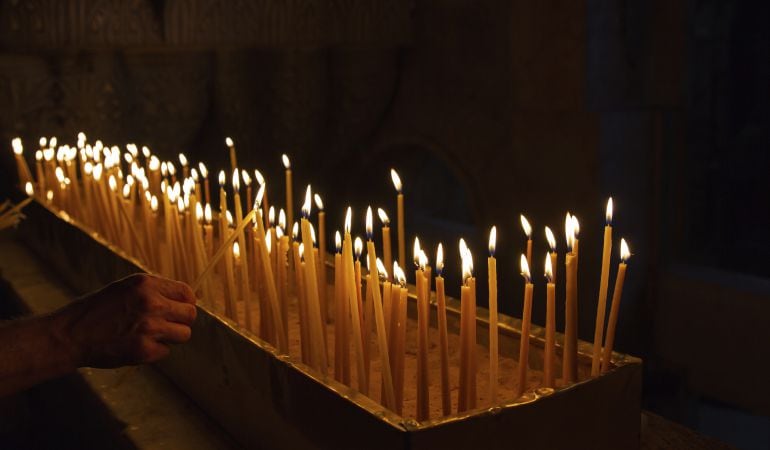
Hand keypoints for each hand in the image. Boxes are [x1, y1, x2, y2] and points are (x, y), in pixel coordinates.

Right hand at [52, 274, 196, 367]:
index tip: (178, 310)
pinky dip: (154, 352)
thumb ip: (153, 291)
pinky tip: (136, 346)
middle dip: (181, 321)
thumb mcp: (124, 288)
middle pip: (190, 315)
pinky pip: (165, 351)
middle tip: (166, 326)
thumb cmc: (96, 311)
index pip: (187, 293)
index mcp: (146, 284)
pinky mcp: (144, 350)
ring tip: (150, 336)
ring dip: (170, 337)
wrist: (69, 335)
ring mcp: (149, 327)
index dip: (185, 303)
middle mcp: (151, 303)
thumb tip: (184, 299)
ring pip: (184, 334)